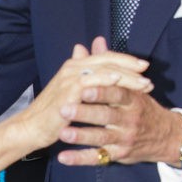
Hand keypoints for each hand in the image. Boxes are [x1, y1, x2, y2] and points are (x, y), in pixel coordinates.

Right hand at [0, 39, 151, 171]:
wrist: (32, 127)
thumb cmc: (52, 112)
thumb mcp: (69, 92)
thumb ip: (82, 76)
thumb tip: (85, 54)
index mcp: (74, 66)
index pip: (104, 57)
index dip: (125, 60)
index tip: (143, 66)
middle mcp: (73, 68)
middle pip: (108, 60)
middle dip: (131, 65)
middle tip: (148, 71)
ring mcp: (71, 78)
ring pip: (105, 69)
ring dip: (127, 76)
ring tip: (144, 83)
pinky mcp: (70, 91)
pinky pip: (94, 82)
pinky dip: (110, 80)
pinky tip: (123, 83)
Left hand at [53, 38, 181, 166]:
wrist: (167, 136)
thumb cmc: (143, 108)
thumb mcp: (133, 86)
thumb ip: (112, 66)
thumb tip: (97, 41)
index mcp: (133, 99)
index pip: (117, 93)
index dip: (101, 92)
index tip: (83, 88)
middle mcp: (129, 119)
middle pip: (107, 115)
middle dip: (86, 113)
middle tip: (65, 108)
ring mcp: (124, 138)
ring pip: (101, 137)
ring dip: (81, 136)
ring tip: (62, 133)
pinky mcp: (119, 154)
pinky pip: (98, 157)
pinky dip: (80, 158)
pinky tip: (63, 157)